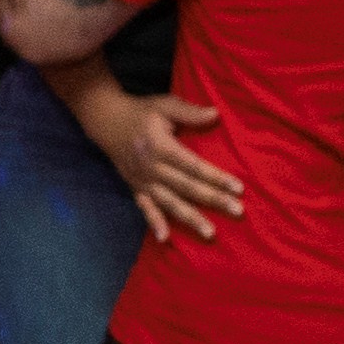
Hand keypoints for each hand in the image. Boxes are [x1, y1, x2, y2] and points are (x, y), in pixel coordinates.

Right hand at [101, 95, 245, 243]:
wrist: (106, 121)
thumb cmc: (140, 112)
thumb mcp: (164, 105)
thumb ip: (189, 112)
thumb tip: (215, 114)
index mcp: (160, 146)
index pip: (193, 165)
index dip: (216, 177)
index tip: (238, 188)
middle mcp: (151, 167)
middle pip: (186, 187)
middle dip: (213, 199)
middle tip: (237, 211)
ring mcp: (142, 180)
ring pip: (169, 202)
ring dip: (190, 218)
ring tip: (210, 232)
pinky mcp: (135, 188)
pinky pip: (145, 208)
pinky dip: (154, 222)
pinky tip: (164, 238)